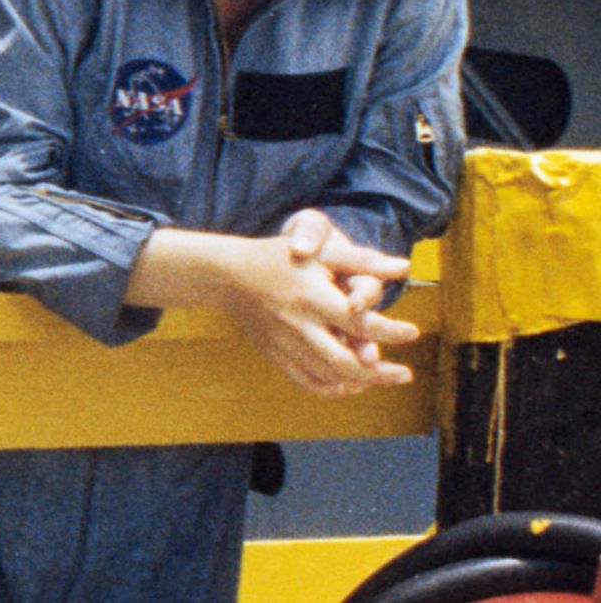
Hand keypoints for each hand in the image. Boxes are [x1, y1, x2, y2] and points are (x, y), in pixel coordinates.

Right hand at [216, 224, 419, 395]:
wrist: (228, 275)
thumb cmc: (279, 257)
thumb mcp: (321, 251)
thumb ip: (362, 259)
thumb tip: (403, 267)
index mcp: (313, 297)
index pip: (360, 323)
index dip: (391, 331)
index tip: (412, 332)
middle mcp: (298, 325)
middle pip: (344, 362)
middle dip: (380, 373)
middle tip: (405, 374)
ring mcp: (284, 343)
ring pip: (328, 376)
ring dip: (361, 382)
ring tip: (383, 377)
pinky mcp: (275, 354)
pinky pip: (306, 382)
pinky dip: (332, 389)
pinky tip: (350, 384)